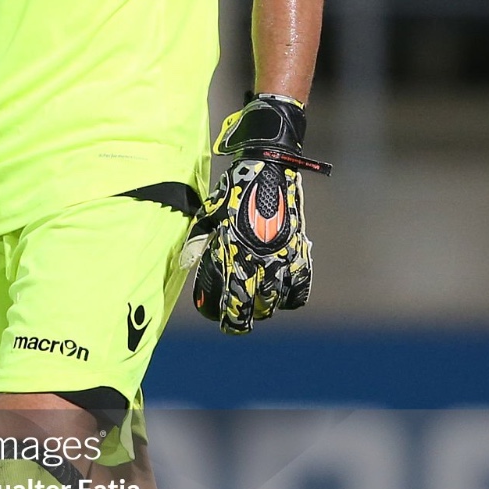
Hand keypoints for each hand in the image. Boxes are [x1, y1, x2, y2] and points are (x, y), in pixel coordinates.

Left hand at [179, 94, 330, 335]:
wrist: (267, 169)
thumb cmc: (233, 191)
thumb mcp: (208, 216)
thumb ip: (199, 243)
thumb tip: (188, 265)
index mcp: (231, 256)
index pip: (229, 305)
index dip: (225, 319)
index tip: (221, 320)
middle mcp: (257, 263)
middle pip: (254, 311)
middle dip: (244, 317)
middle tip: (239, 316)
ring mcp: (281, 260)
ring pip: (276, 304)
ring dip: (266, 307)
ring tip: (260, 303)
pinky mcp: (299, 252)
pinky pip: (300, 289)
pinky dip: (292, 295)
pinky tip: (283, 293)